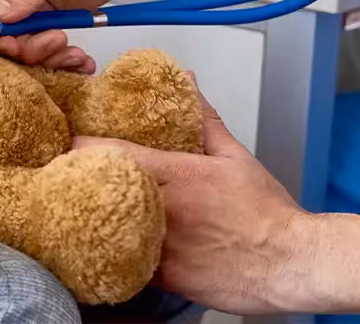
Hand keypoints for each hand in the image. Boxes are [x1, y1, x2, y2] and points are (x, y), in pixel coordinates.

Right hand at [0, 0, 141, 68]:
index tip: (9, 41)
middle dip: (19, 45)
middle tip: (51, 43)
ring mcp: (29, 5)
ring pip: (18, 44)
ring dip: (43, 54)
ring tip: (71, 49)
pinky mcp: (50, 20)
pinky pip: (43, 47)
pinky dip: (60, 59)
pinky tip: (80, 59)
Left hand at [72, 86, 315, 314]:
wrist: (292, 263)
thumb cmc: (266, 212)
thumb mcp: (235, 157)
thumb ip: (204, 119)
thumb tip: (188, 81)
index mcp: (177, 174)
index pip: (112, 153)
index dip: (82, 147)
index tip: (68, 142)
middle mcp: (163, 209)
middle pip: (100, 191)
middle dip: (82, 182)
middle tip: (67, 176)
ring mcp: (162, 247)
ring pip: (109, 231)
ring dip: (95, 220)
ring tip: (83, 212)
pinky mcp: (165, 278)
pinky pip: (127, 264)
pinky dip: (119, 254)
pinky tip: (114, 247)